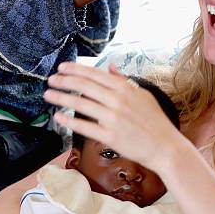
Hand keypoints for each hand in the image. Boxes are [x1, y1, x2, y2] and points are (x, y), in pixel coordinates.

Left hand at [44, 62, 181, 172]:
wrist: (165, 146)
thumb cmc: (156, 121)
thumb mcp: (143, 95)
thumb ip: (124, 81)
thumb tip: (111, 66)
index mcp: (125, 88)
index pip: (95, 74)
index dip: (76, 69)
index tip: (62, 68)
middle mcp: (118, 100)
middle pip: (84, 86)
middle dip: (64, 81)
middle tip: (51, 80)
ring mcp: (113, 119)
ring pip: (81, 104)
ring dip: (61, 98)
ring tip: (48, 95)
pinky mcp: (110, 137)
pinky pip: (84, 127)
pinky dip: (69, 121)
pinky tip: (58, 117)